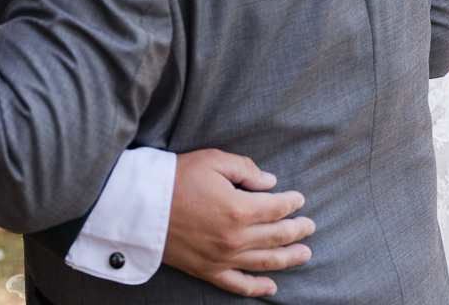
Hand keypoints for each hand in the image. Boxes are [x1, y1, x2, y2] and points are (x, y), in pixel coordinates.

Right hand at [162, 149, 313, 296]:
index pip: (276, 208)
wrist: (138, 206)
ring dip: (289, 258)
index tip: (299, 199)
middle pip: (277, 236)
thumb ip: (245, 168)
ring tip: (304, 253)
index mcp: (239, 208)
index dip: (292, 202)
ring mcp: (222, 257)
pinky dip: (257, 288)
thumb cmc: (175, 178)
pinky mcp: (207, 270)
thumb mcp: (212, 160)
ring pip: (265, 262)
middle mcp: (235, 237)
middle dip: (297, 230)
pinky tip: (272, 287)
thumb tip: (269, 182)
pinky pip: (238, 284)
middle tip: (309, 226)